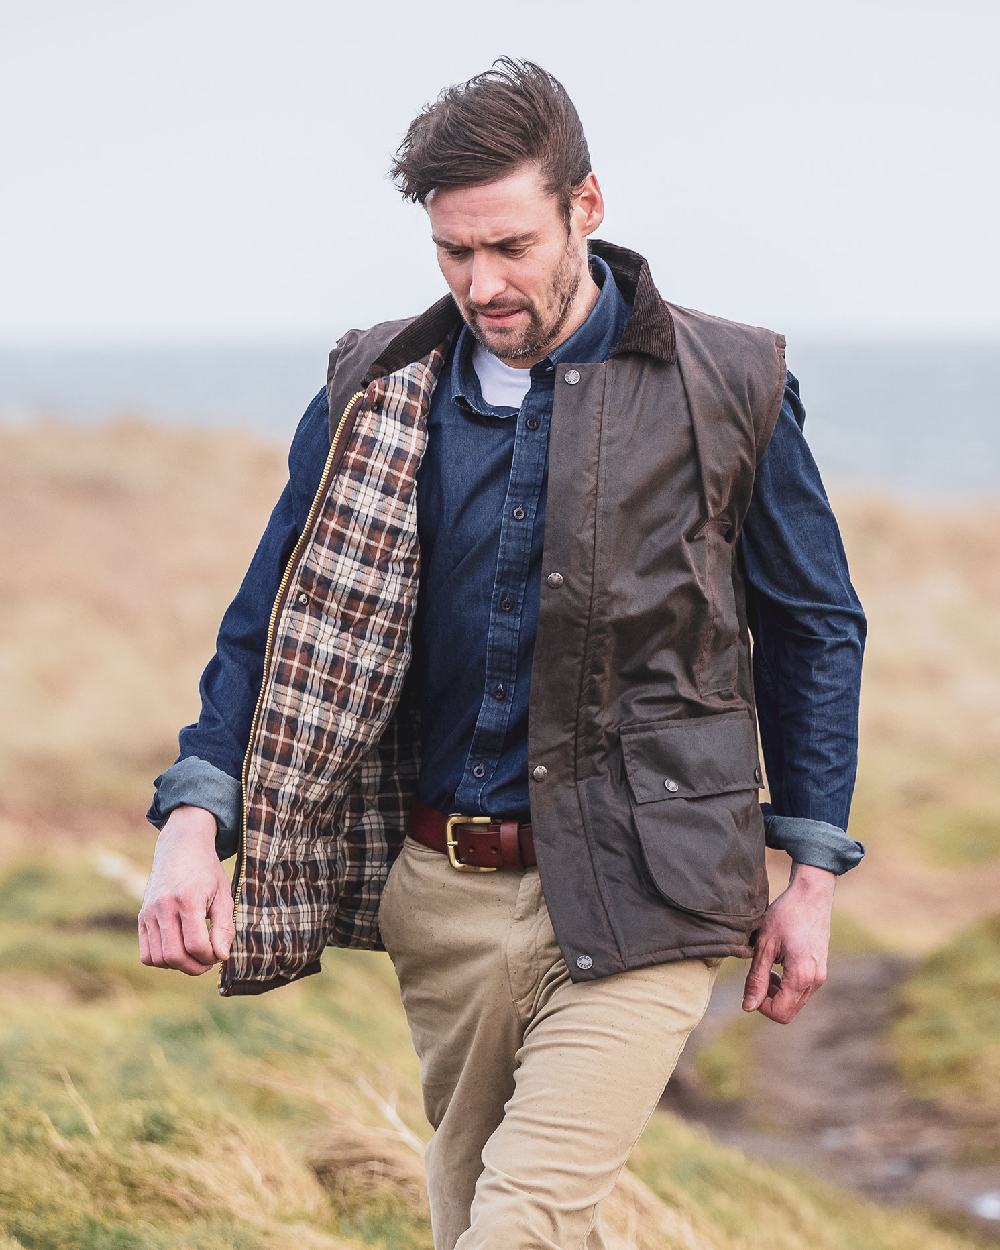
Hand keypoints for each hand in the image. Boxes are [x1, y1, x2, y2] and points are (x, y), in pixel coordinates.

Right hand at [138, 805, 235, 974]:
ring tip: (195, 955)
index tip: (220, 952)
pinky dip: (162, 960)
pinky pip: (146, 954)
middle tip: (209, 960)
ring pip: (158, 959)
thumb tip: (222, 956)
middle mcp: (163, 907)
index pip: (196, 945)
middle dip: (196, 967)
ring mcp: (148, 913)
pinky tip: (179, 950)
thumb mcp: (224, 894)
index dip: (210, 957)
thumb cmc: (207, 872)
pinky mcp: (141, 918)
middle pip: (175, 956)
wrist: (180, 847)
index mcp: (187, 899)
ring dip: (179, 966)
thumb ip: (224, 927)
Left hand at [741, 863, 833, 1023]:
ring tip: (768, 968)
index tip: (752, 984)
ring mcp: (820, 976)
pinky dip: (787, 986)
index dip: (760, 1005)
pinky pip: (801, 991)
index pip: (780, 1013)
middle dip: (768, 1000)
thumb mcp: (764, 945)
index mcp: (802, 976)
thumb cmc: (785, 915)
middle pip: (788, 1012)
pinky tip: (779, 965)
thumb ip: (756, 979)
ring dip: (777, 993)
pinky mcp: (820, 970)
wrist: (810, 895)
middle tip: (759, 975)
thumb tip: (748, 1007)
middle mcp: (815, 981)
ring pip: (795, 1002)